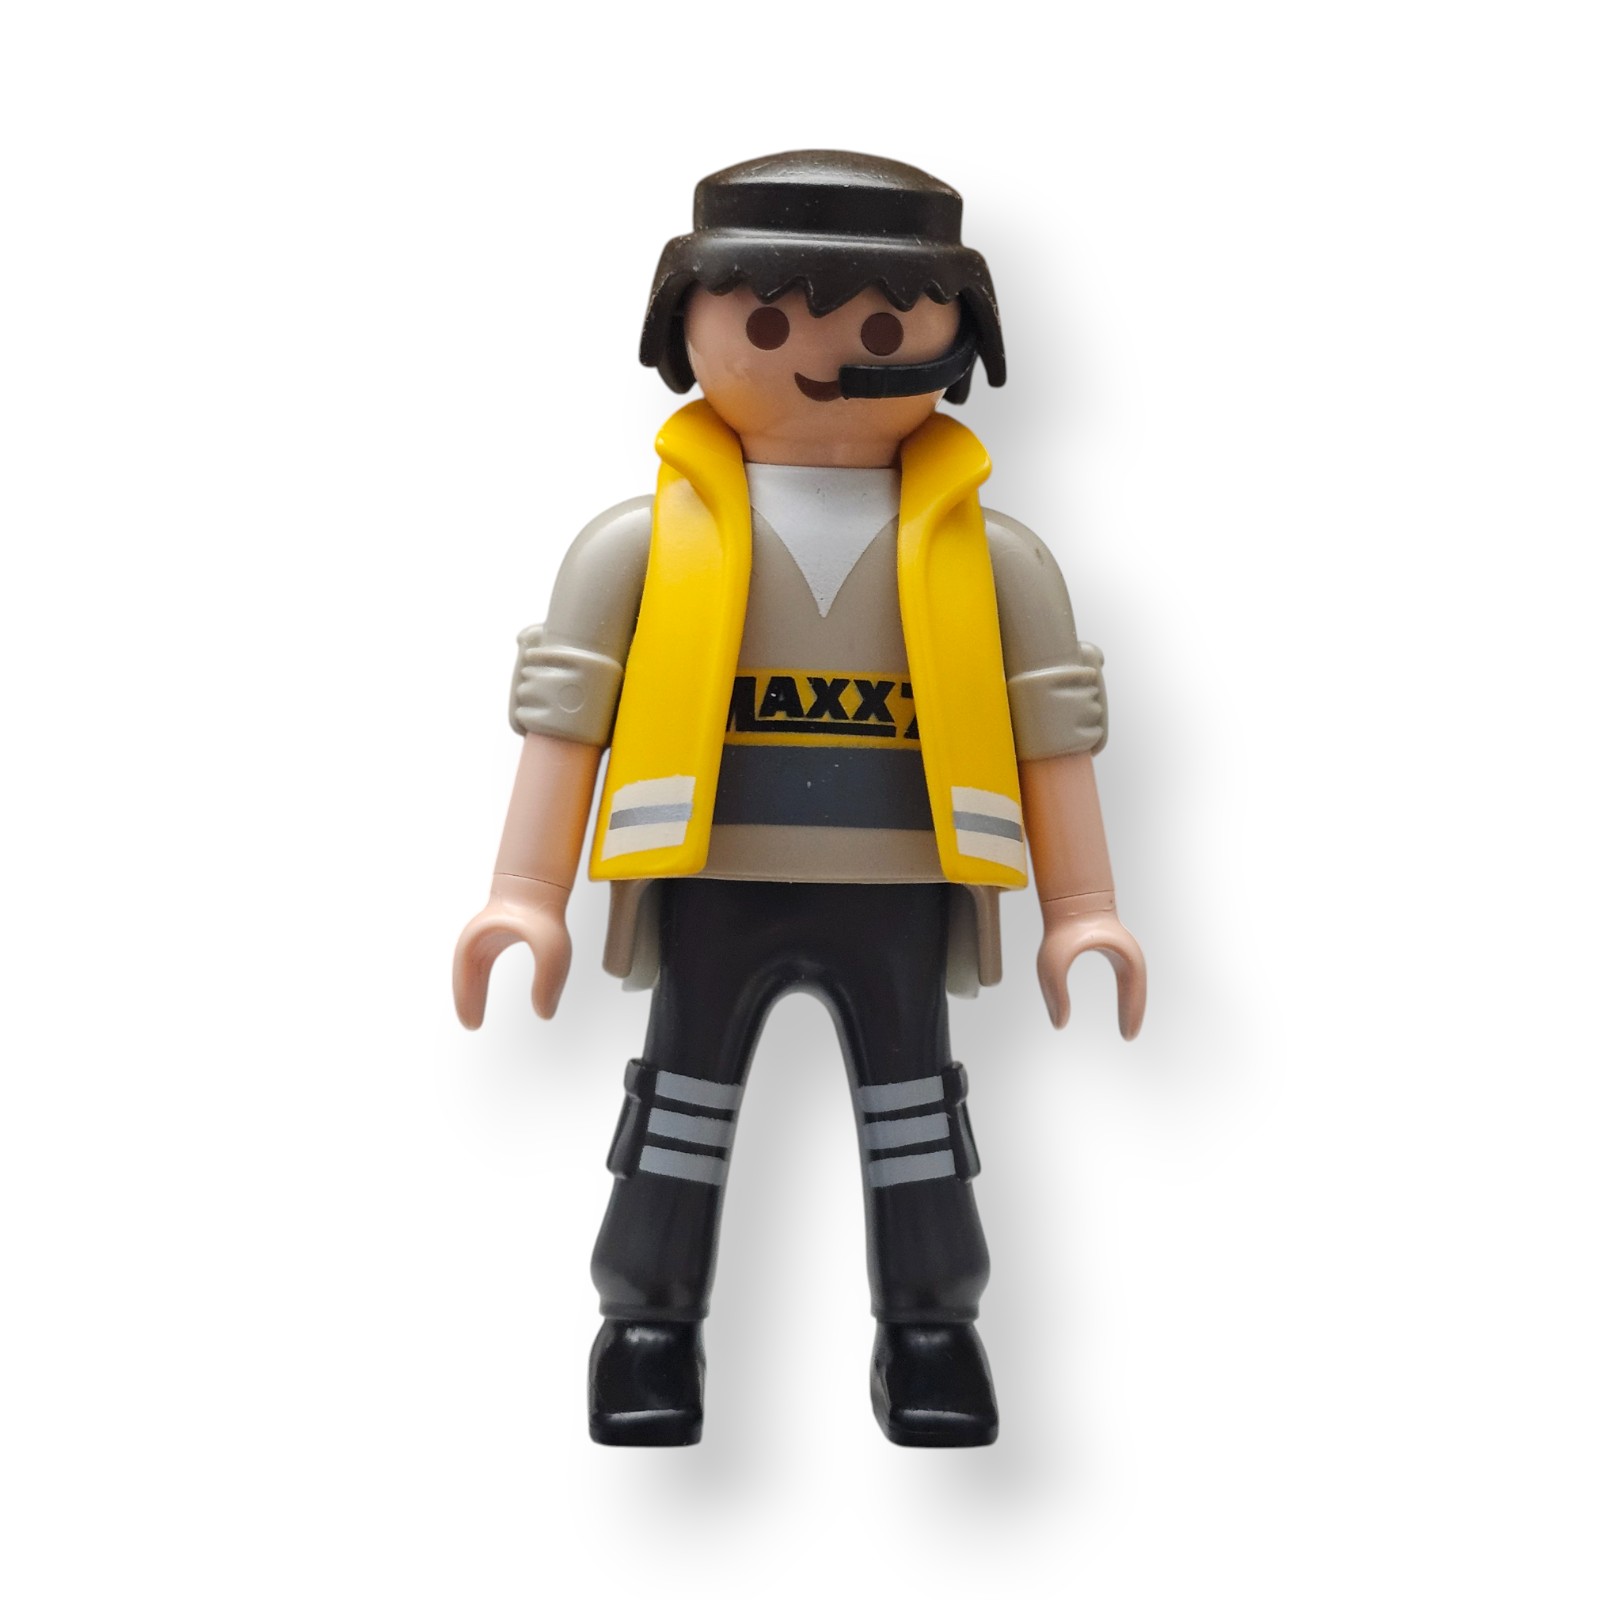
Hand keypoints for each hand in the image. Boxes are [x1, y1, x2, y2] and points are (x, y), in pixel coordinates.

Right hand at [452, 874, 572, 1026]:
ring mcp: (485, 937)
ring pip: (471, 971)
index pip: (466, 976)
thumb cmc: (543, 913)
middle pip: (465, 975)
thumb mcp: (552, 951)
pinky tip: (481, 995)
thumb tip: (545, 1014)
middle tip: (472, 1026)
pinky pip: (481, 965)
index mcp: (482, 942)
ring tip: (475, 1018)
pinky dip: (478, 982)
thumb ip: (549, 982)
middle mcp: (478, 939)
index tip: (472, 1025)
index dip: (467, 1000)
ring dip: (471, 992)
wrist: (541, 884)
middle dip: (467, 1000)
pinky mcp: (496, 937)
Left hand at [1036, 894, 1146, 1038]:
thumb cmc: (1062, 929)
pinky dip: (1126, 993)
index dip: (1131, 1014)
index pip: (1133, 993)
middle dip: (1134, 1012)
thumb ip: (1055, 994)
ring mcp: (1122, 951)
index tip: (1127, 1036)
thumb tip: (1059, 1024)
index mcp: (1121, 959)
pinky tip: (1121, 1006)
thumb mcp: (1052, 964)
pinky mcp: (1113, 948)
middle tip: (1128, 1036)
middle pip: (1136, 990)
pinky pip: (1124, 977)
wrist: (1070, 898)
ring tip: (1126, 1025)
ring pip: (1133, 984)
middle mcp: (1127, 955)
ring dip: (1131, 1003)